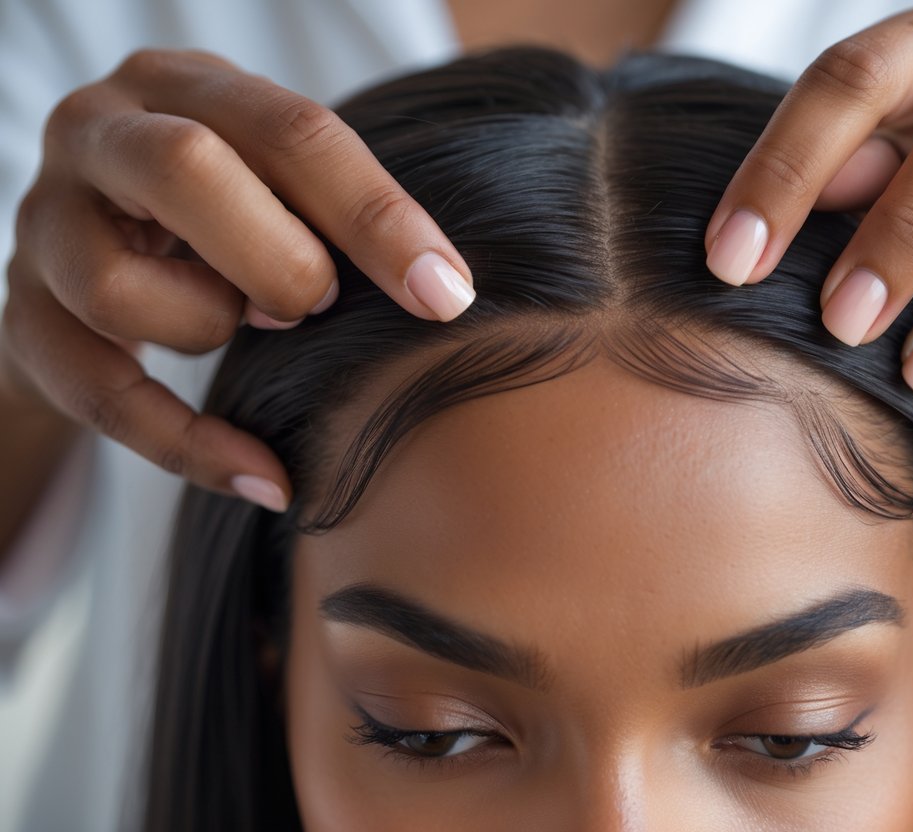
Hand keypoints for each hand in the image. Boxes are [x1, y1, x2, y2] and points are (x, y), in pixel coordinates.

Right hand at [2, 49, 475, 510]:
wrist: (106, 247)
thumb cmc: (230, 211)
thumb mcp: (280, 186)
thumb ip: (337, 212)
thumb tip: (441, 290)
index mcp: (185, 85)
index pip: (291, 132)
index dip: (376, 217)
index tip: (445, 295)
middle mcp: (100, 134)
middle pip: (184, 172)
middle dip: (279, 261)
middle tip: (312, 306)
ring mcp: (47, 223)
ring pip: (121, 288)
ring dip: (209, 327)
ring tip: (239, 323)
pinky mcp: (24, 316)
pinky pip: (99, 393)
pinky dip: (189, 445)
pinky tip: (264, 479)